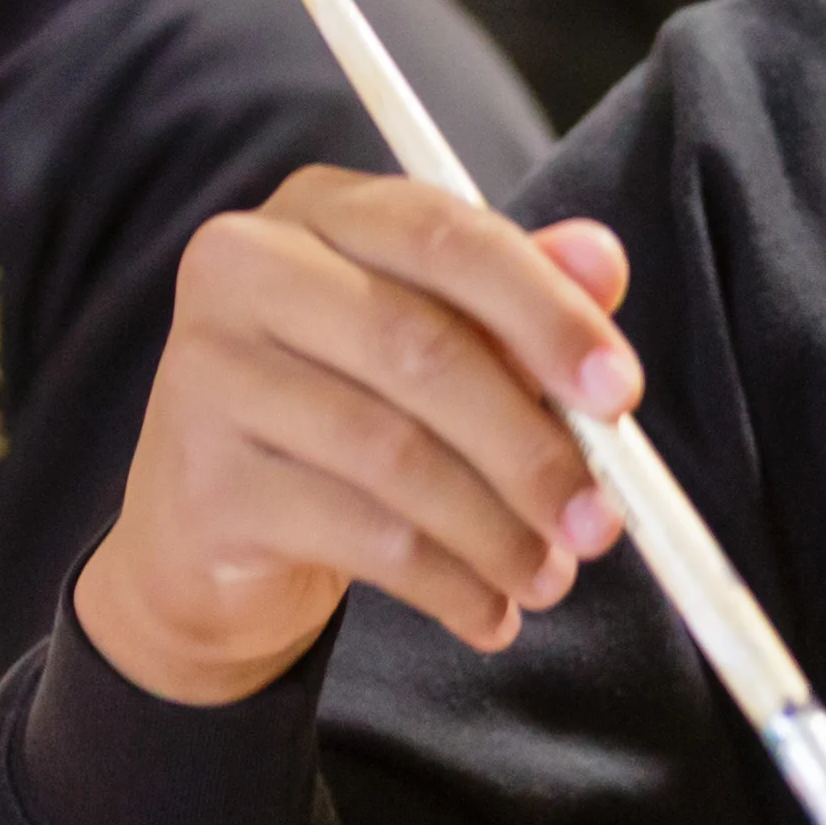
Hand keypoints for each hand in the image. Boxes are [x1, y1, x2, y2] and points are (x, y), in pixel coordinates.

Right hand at [74, 168, 641, 705]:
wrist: (208, 538)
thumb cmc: (345, 414)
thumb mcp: (438, 345)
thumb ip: (520, 301)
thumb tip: (605, 262)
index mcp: (319, 210)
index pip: (445, 237)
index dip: (545, 313)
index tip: (621, 395)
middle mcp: (244, 269)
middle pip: (421, 350)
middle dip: (531, 448)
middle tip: (601, 524)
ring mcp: (208, 373)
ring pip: (394, 455)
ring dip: (496, 533)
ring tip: (548, 579)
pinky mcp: (204, 482)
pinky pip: (359, 534)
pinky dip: (446, 583)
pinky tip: (487, 614)